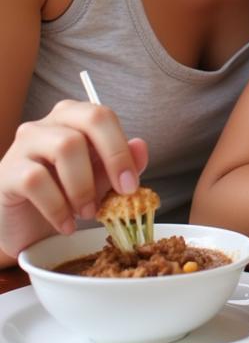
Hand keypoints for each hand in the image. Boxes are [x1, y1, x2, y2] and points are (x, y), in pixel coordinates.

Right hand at [0, 100, 147, 258]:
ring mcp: (25, 143)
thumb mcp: (100, 179)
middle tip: (121, 192)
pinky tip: (65, 224)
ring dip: (84, 186)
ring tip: (87, 213)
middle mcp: (50, 122)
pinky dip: (57, 207)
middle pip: (90, 119)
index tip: (131, 183)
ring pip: (65, 147)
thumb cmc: (63, 194)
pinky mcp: (7, 171)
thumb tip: (140, 146)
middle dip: (113, 156)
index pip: (105, 117)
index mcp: (76, 117)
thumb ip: (122, 163)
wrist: (23, 226)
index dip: (122, 149)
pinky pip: (36, 180)